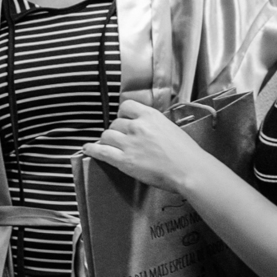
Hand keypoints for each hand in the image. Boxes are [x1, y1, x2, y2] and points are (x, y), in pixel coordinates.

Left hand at [82, 100, 207, 193]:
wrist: (189, 169)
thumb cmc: (185, 152)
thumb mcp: (170, 127)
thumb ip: (153, 124)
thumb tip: (144, 127)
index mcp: (150, 115)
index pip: (126, 106)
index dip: (123, 114)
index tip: (124, 120)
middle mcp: (137, 126)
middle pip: (115, 123)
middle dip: (117, 131)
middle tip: (122, 140)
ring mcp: (129, 143)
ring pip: (106, 135)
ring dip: (108, 141)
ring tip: (111, 147)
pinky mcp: (124, 160)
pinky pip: (101, 151)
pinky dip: (92, 149)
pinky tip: (87, 149)